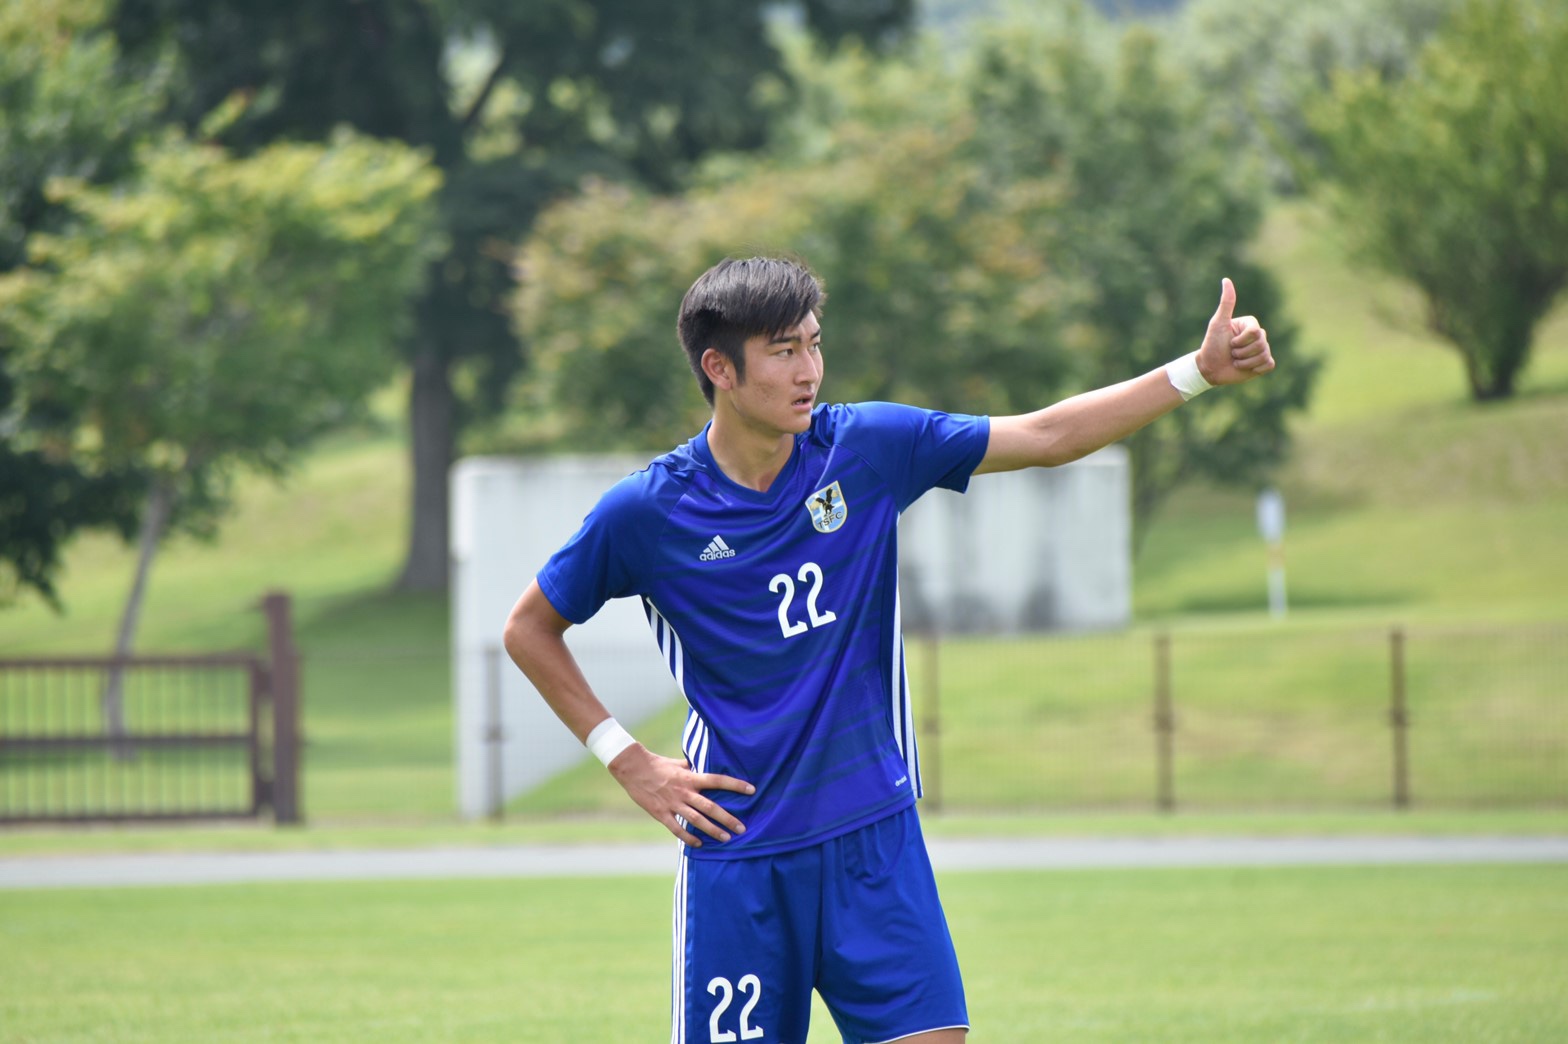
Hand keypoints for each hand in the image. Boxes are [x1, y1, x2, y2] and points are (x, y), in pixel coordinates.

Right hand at [608, 745, 752, 846]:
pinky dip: (688, 838)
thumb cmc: (657, 764)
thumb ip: (692, 767)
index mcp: (690, 777)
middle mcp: (684, 791)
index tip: (752, 790)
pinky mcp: (661, 813)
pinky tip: (699, 844)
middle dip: (727, 818)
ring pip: (697, 820)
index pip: (717, 780)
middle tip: (742, 828)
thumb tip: (702, 766)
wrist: (633, 768)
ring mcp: (673, 803)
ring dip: (712, 830)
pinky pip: (677, 828)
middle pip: (710, 807)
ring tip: (726, 839)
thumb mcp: (678, 763)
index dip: (735, 785)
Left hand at [1197, 278, 1274, 385]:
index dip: (1241, 340)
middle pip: (1261, 343)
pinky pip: (1269, 364)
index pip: (1255, 331)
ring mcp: (1262, 349)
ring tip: (1236, 361)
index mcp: (1250, 324)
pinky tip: (1246, 368)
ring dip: (1245, 362)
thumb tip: (1226, 279)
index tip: (1229, 342)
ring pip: (1264, 355)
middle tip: (1231, 353)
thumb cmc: (1212, 344)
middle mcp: (1258, 335)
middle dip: (1242, 352)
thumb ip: (1226, 303)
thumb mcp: (1218, 323)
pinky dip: (1256, 368)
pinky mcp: (1263, 363)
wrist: (1210, 368)